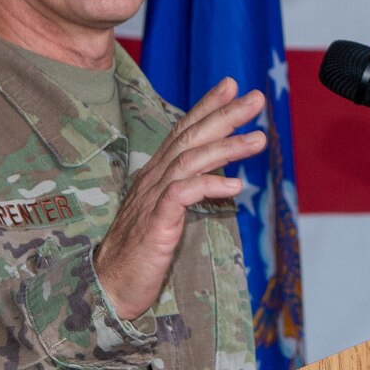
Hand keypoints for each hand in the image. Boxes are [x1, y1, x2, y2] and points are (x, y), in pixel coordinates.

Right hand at [93, 78, 266, 320]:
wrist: (110, 284)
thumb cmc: (141, 250)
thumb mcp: (167, 213)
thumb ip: (187, 188)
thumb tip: (219, 173)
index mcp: (156, 174)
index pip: (183, 131)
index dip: (206, 106)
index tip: (230, 85)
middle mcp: (153, 179)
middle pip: (190, 137)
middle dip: (225, 115)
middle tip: (256, 98)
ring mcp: (153, 199)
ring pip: (190, 161)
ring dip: (226, 147)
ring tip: (259, 139)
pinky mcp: (156, 223)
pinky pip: (182, 195)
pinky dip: (209, 186)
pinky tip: (235, 187)